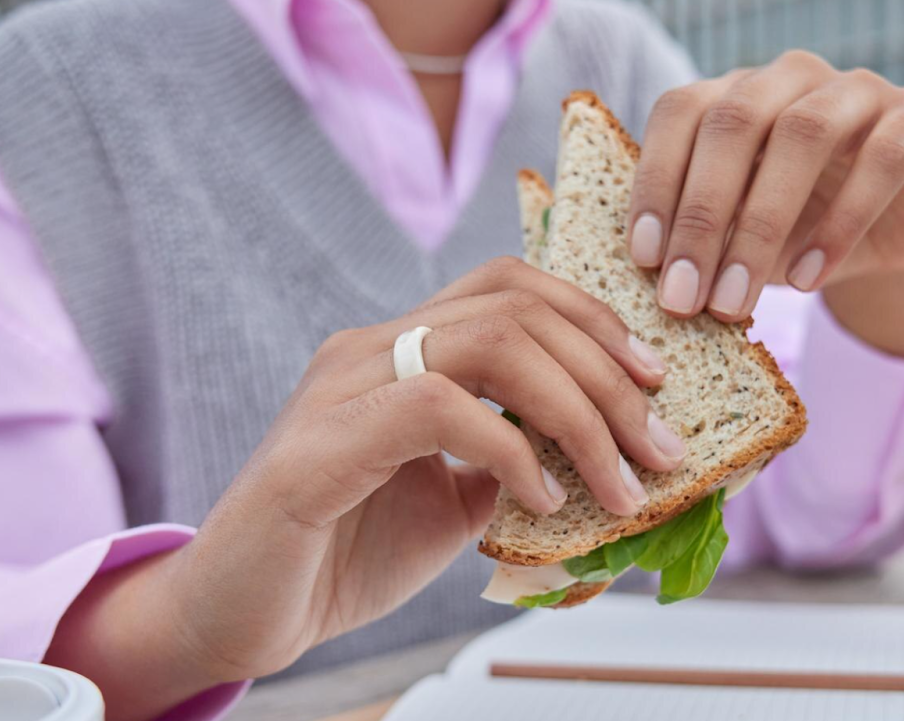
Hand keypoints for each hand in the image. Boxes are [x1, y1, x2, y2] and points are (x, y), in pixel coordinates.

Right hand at [47, 258, 685, 718]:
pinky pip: (439, 409)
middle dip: (609, 374)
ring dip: (579, 412)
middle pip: (516, 307)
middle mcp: (369, 349)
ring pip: (490, 343)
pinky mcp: (320, 445)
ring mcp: (341, 388)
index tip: (654, 381)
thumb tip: (603, 458)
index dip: (592, 317)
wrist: (240, 618)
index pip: (508, 286)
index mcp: (399, 351)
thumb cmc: (339, 557)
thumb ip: (510, 464)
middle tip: (663, 444)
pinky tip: (540, 503)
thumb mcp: (451, 505)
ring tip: (622, 478)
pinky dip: (510, 453)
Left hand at [627, 50, 903, 322]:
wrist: (902, 227)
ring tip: (737, 299)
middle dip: (702, 216)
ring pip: (803, 134)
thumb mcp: (747, 235)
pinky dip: (841, 224)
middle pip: (734, 122)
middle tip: (684, 295)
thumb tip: (663, 287)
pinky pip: (881, 161)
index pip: (682, 112)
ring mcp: (859, 90)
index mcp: (738, 91)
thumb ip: (709, 243)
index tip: (644, 257)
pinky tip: (807, 279)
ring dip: (762, 225)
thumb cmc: (806, 226)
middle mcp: (792, 77)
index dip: (657, 180)